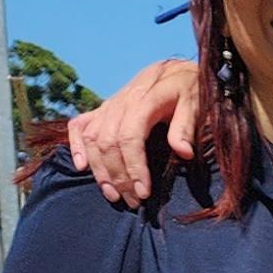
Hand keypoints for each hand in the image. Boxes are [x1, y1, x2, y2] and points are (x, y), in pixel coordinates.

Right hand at [68, 57, 204, 207]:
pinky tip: (82, 167)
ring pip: (92, 138)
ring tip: (113, 195)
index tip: (143, 192)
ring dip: (99, 170)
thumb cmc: (191, 89)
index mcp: (144, 99)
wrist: (177, 71)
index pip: (129, 137)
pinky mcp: (103, 109)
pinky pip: (79, 126)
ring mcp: (108, 105)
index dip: (133, 167)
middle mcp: (121, 102)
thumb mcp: (196, 103)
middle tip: (132, 202)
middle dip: (118, 176)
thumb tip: (183, 153)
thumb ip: (186, 126)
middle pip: (107, 142)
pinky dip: (76, 145)